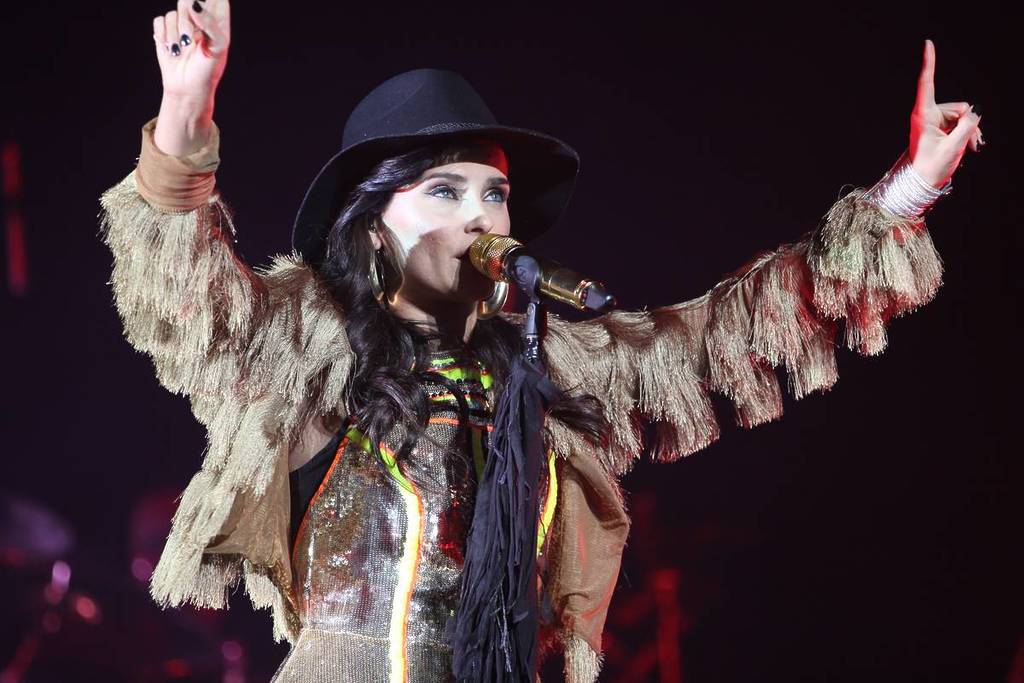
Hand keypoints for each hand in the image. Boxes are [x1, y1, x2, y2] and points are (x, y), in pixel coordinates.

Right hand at [152, 0, 230, 107]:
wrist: (188, 88)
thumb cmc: (207, 70)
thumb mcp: (217, 47)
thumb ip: (209, 23)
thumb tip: (194, 4)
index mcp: (218, 20)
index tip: (198, 12)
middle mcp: (199, 18)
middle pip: (187, 0)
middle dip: (186, 21)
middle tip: (189, 40)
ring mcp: (181, 24)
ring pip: (172, 13)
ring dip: (175, 35)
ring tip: (181, 51)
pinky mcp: (165, 31)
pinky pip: (159, 21)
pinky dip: (164, 37)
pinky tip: (172, 50)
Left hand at [909, 39, 982, 187]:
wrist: (922, 183)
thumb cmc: (930, 168)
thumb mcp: (953, 147)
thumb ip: (967, 126)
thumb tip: (975, 111)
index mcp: (922, 115)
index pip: (927, 84)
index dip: (929, 63)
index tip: (928, 44)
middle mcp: (927, 115)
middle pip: (958, 106)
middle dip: (968, 122)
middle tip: (968, 144)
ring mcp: (935, 121)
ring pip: (962, 116)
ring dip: (968, 130)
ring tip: (967, 148)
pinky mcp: (941, 127)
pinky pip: (961, 123)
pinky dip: (966, 133)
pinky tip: (968, 146)